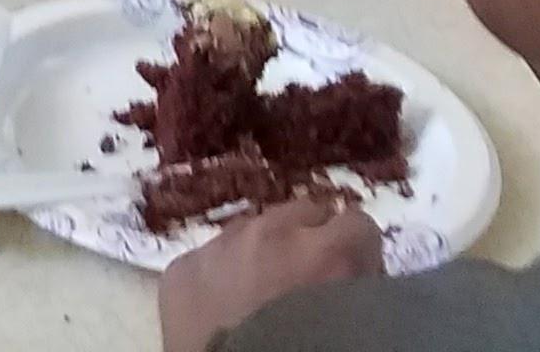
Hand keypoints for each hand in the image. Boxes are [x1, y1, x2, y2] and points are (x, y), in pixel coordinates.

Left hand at [157, 191, 383, 351]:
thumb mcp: (349, 326)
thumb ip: (351, 288)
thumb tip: (351, 277)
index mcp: (325, 257)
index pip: (357, 225)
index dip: (357, 253)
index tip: (352, 278)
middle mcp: (272, 234)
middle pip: (302, 213)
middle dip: (310, 240)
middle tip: (307, 281)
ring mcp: (220, 245)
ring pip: (252, 228)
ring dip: (263, 251)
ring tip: (261, 291)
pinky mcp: (181, 267)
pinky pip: (209, 255)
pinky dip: (220, 274)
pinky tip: (222, 308)